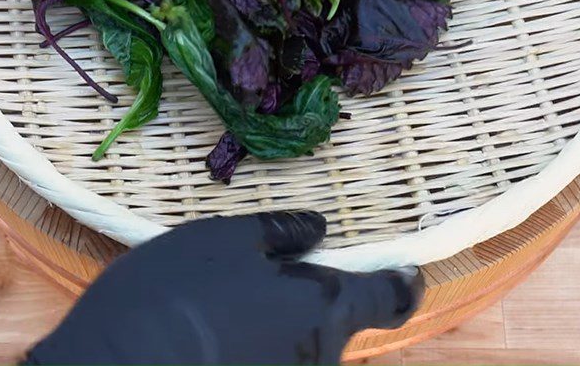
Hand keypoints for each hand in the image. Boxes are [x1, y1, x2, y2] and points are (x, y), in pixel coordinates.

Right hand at [26, 212, 421, 365]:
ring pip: (298, 349)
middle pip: (335, 325)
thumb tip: (319, 227)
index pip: (391, 298)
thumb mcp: (225, 240)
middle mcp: (319, 360)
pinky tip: (213, 337)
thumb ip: (281, 234)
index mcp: (322, 309)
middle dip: (309, 304)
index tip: (403, 271)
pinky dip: (253, 348)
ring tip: (221, 313)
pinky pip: (269, 362)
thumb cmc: (176, 293)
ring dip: (275, 330)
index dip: (401, 282)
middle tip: (259, 285)